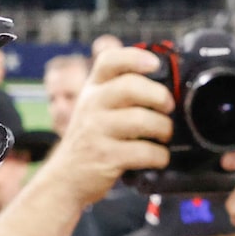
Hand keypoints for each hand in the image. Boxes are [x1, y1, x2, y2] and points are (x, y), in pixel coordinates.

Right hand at [43, 39, 174, 207]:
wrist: (65, 178)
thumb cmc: (93, 139)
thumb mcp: (97, 108)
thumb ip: (122, 91)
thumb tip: (168, 87)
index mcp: (93, 88)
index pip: (109, 60)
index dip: (134, 57)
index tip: (155, 64)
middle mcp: (91, 105)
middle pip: (130, 87)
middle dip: (159, 96)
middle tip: (168, 107)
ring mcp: (96, 130)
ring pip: (141, 119)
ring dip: (163, 128)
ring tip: (164, 134)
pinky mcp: (105, 157)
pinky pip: (144, 151)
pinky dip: (159, 155)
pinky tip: (158, 156)